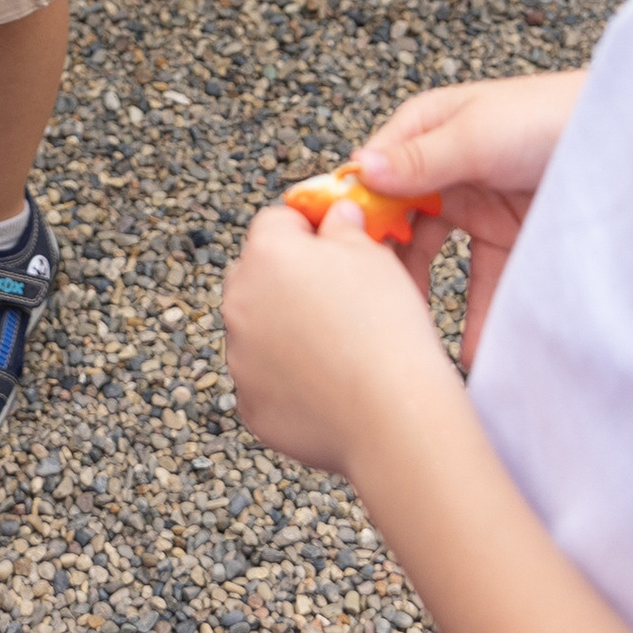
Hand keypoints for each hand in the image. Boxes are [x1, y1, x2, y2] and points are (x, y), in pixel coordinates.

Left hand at [222, 197, 454, 474]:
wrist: (392, 415)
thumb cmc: (385, 328)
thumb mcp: (373, 255)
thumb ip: (343, 226)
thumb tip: (336, 216)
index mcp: (268, 253)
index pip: (276, 222)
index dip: (309, 231)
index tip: (335, 248)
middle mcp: (240, 301)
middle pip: (258, 274)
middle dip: (289, 279)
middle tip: (337, 298)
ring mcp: (239, 357)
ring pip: (258, 328)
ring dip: (285, 330)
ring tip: (338, 346)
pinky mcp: (249, 403)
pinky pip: (263, 378)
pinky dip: (287, 378)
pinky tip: (327, 383)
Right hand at [355, 75, 578, 364]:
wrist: (632, 146)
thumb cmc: (550, 118)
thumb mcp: (478, 134)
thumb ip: (420, 161)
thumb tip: (359, 174)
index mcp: (425, 129)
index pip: (371, 176)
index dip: (351, 215)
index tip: (335, 262)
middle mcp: (445, 168)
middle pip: (396, 222)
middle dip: (383, 265)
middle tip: (372, 310)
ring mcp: (478, 207)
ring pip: (433, 259)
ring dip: (422, 296)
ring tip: (412, 338)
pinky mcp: (510, 241)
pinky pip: (481, 284)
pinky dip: (474, 318)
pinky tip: (468, 352)